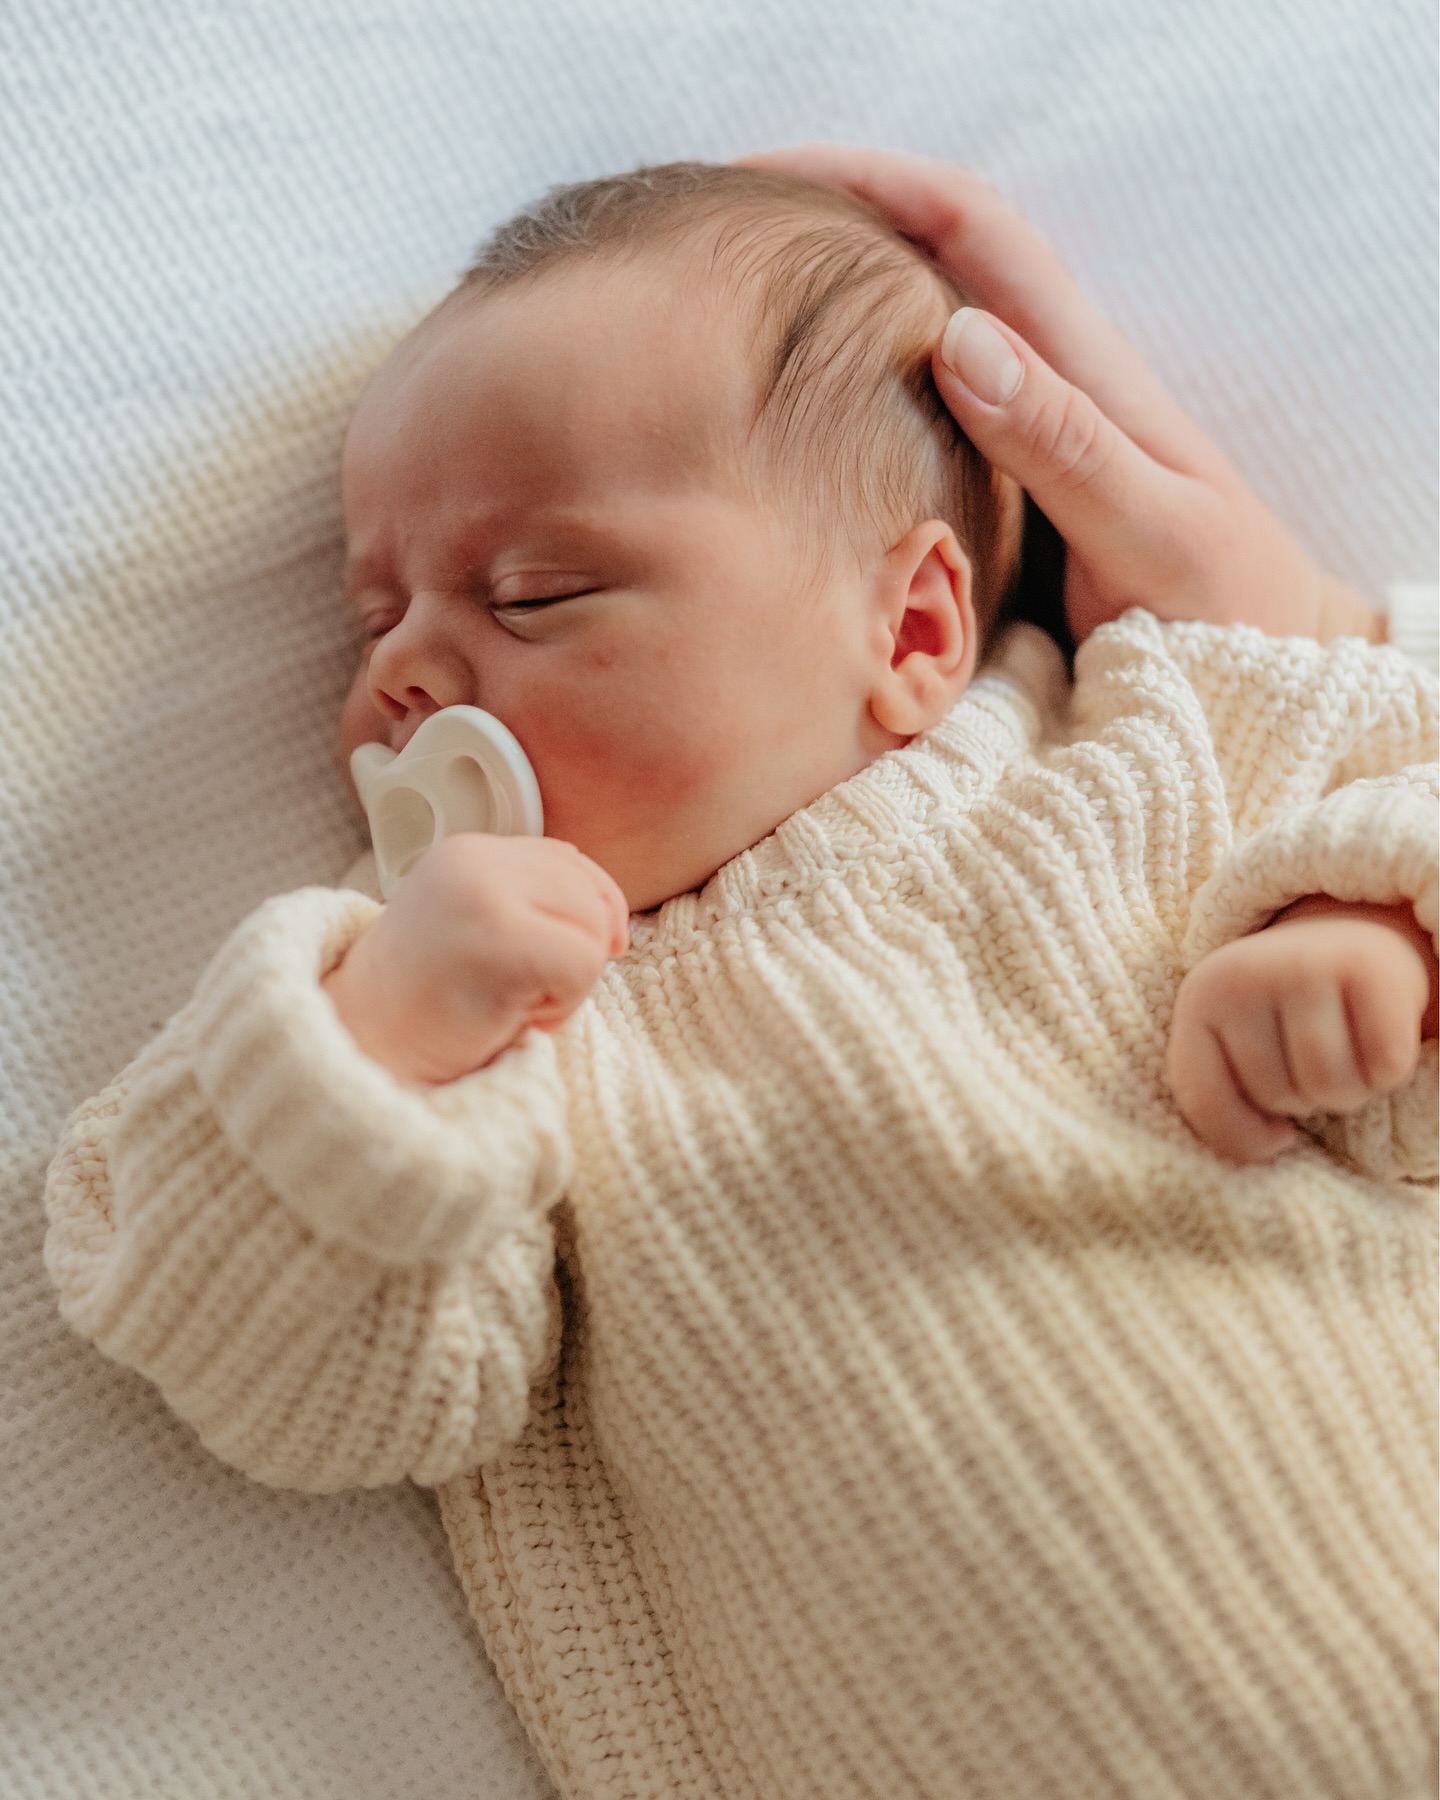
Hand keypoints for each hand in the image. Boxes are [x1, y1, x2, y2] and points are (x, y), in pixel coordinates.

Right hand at [323, 834, 629, 1083]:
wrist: (358, 1049)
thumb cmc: (423, 1005)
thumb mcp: (474, 930)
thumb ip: (528, 905)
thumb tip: (611, 914)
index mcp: (468, 853)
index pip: (568, 861)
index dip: (586, 915)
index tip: (562, 963)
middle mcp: (475, 861)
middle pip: (591, 894)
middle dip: (577, 953)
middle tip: (522, 994)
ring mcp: (485, 894)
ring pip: (594, 929)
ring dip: (569, 983)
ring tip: (512, 1004)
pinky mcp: (501, 938)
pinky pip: (584, 964)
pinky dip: (563, 1005)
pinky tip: (512, 1018)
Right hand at [742, 145, 1382, 648]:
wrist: (1265, 679)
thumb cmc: (1228, 610)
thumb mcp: (1157, 531)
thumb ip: (1067, 445)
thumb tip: (957, 335)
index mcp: (1082, 368)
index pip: (971, 227)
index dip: (872, 181)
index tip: (768, 184)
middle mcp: (1042, 387)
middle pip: (925, 267)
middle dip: (826, 237)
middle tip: (716, 261)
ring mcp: (1017, 444)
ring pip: (910, 351)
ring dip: (826, 327)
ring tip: (724, 339)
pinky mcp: (1000, 502)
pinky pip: (911, 435)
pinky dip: (846, 418)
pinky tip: (791, 450)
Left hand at [1166, 900, 1436, 1162]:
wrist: (1347, 935)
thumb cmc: (1284, 1012)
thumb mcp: (1233, 1043)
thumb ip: (1221, 1095)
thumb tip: (1268, 1144)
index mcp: (1200, 998)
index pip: (1203, 1100)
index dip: (1239, 1137)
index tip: (1271, 1133)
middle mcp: (1245, 975)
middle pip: (1278, 1097)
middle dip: (1304, 1100)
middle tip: (1313, 1061)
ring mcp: (1306, 966)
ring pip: (1331, 1087)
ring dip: (1348, 1090)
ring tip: (1343, 1053)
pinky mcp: (1369, 970)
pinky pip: (1385, 1068)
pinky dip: (1388, 1072)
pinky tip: (1376, 1038)